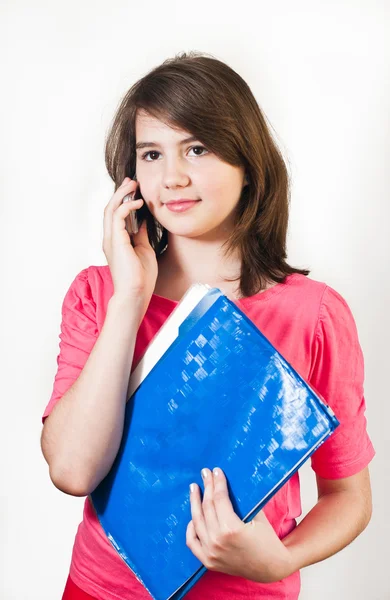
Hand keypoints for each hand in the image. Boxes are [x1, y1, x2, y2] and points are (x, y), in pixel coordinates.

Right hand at [103, 177, 157, 301]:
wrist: (136, 294)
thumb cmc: (141, 277)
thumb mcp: (144, 250)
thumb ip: (141, 235)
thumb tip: (143, 221)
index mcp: (116, 241)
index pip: (115, 215)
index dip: (122, 200)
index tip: (133, 190)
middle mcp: (110, 239)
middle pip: (110, 209)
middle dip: (120, 193)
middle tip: (131, 182)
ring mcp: (111, 240)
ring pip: (110, 210)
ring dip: (121, 195)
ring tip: (133, 186)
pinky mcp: (116, 241)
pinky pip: (117, 217)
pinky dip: (127, 207)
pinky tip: (138, 203)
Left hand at [186, 467, 293, 582]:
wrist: (271, 568)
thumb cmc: (267, 539)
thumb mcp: (257, 516)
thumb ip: (242, 500)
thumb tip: (228, 481)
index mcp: (231, 529)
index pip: (219, 499)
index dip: (217, 482)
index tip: (216, 470)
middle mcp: (217, 541)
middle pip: (207, 507)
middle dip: (206, 487)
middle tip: (205, 473)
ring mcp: (210, 553)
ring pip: (197, 521)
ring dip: (194, 502)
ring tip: (194, 488)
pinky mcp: (208, 561)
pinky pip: (192, 541)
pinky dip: (191, 527)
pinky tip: (193, 515)